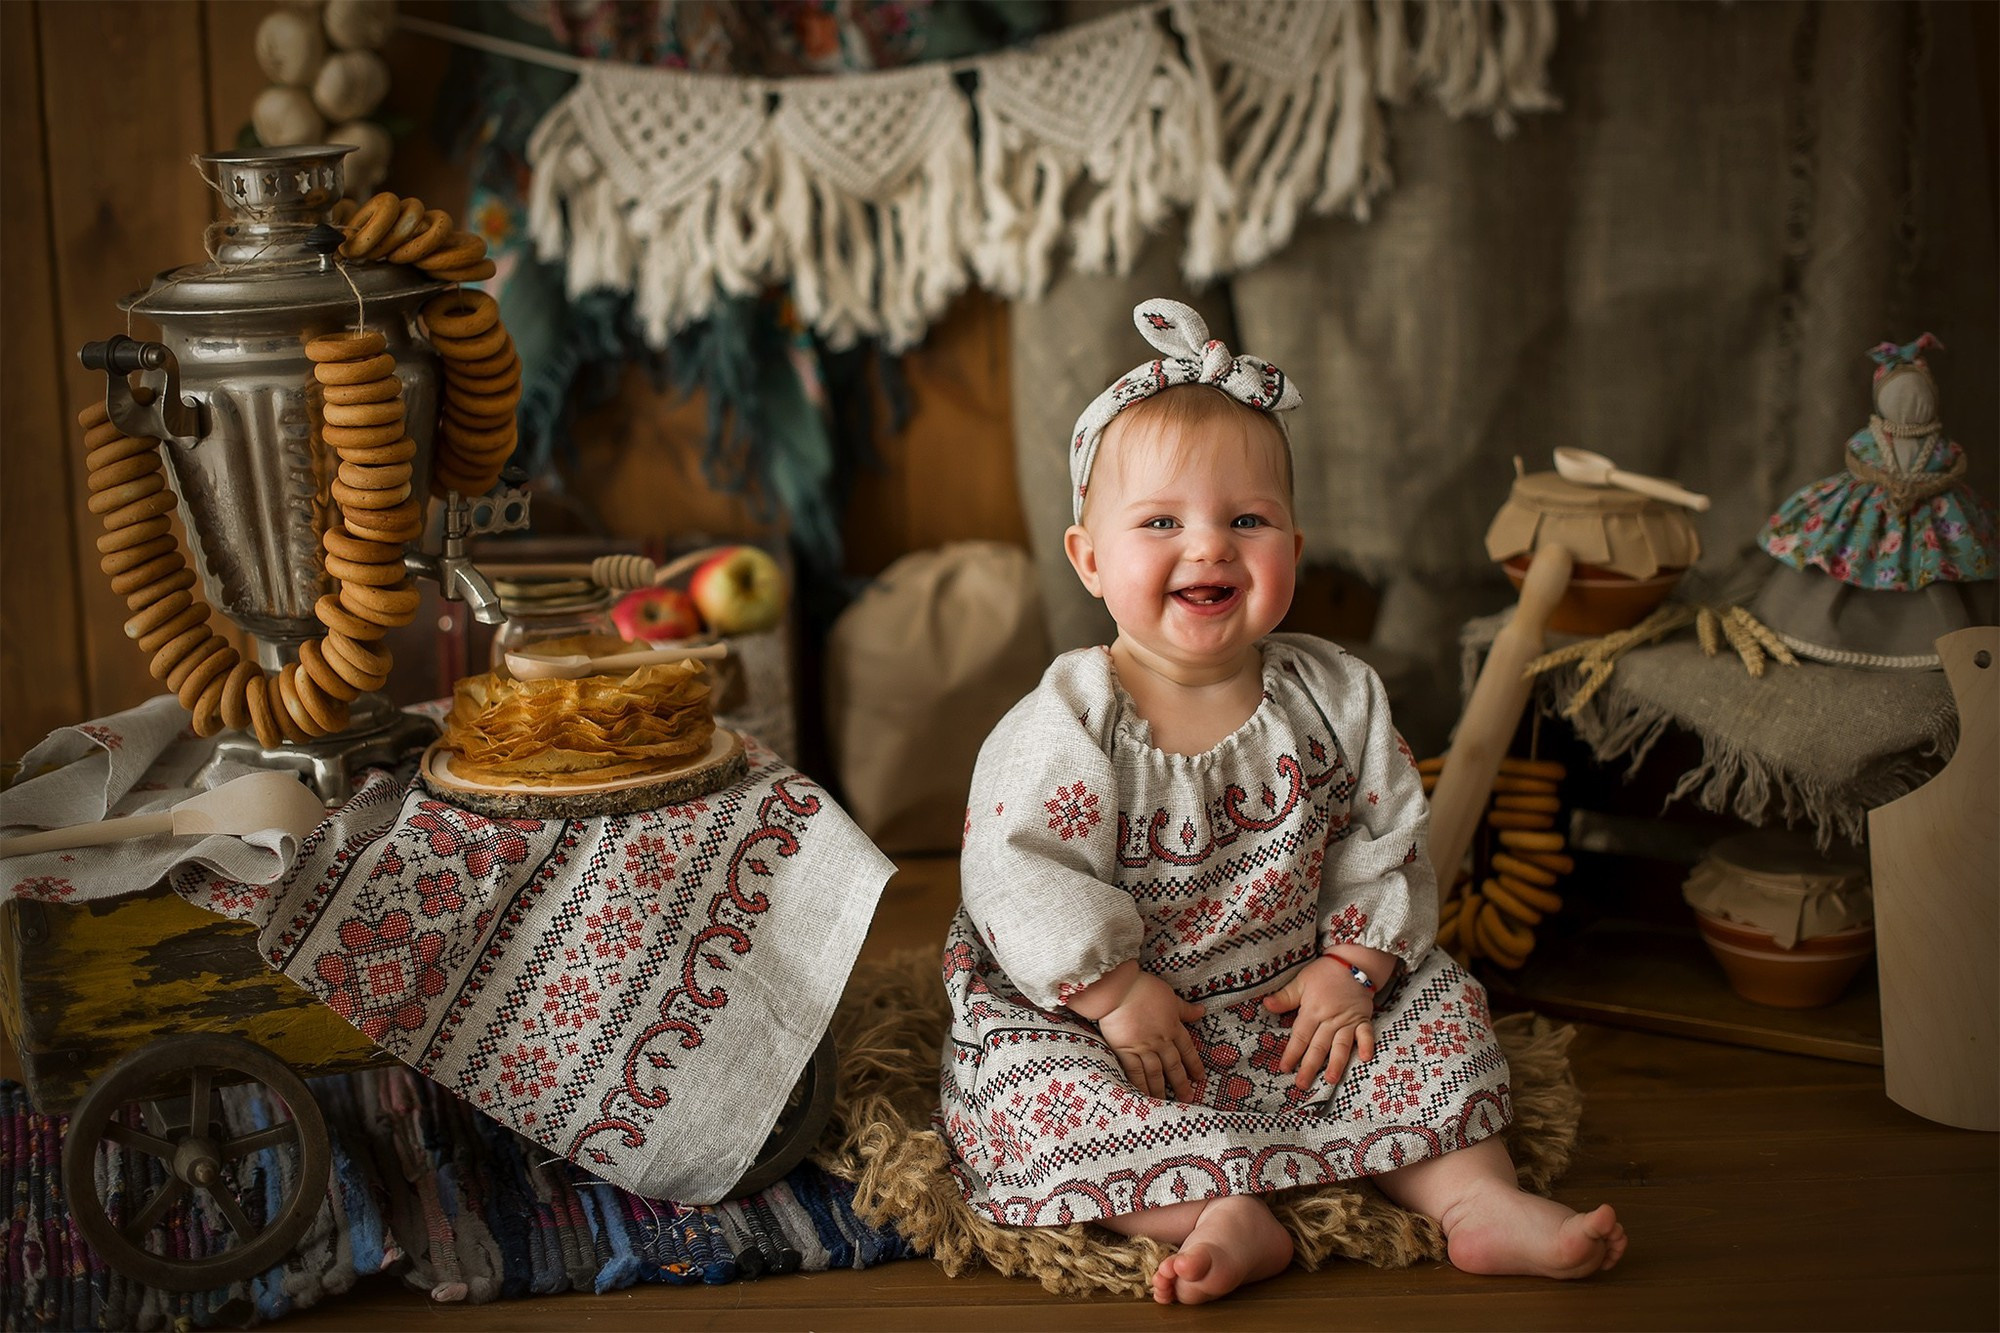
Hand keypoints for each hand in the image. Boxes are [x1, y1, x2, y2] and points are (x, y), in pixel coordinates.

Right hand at [1091, 971, 1207, 1101]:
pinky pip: (1134, 1072)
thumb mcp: (1170, 996)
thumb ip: (1185, 1009)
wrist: (1119, 990)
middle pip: (1173, 1066)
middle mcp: (1160, 1041)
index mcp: (1172, 1027)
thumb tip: (1202, 1011)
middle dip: (1181, 1083)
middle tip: (1187, 1098)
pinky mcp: (1124, 1050)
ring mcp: (1142, 1048)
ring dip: (1161, 1090)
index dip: (1194, 1064)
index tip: (1199, 1078)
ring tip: (1165, 1104)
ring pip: (1155, 1073)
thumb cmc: (1143, 988)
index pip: (1187, 1050)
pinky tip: (1143, 1096)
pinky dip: (1140, 1085)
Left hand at [1263, 955, 1376, 1090]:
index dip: (1292, 1053)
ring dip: (1336, 1062)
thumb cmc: (1324, 972)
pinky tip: (1365, 1058)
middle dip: (1310, 1066)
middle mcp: (1330, 1019)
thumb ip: (1285, 997)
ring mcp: (1348, 1021)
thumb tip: (1266, 1005)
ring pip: (1341, 1045)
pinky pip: (1366, 1034)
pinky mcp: (1363, 1019)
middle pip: (1318, 1046)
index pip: (1300, 1036)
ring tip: (1330, 1080)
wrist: (1353, 962)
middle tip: (1302, 1084)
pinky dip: (1367, 1045)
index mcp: (1313, 1010)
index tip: (1284, 1068)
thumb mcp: (1301, 981)